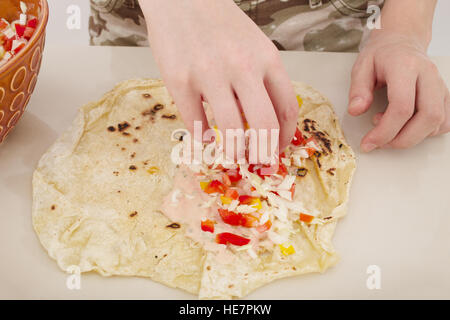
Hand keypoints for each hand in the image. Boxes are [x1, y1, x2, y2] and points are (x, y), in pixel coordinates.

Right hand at [139, 0, 297, 156]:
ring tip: (233, 157)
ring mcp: (209, 74)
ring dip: (234, 152)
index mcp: (267, 58)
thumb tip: (262, 123)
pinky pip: (195, 123)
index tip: (279, 148)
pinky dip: (202, 138)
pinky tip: (206, 138)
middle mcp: (242, 67)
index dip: (285, 136)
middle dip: (264, 153)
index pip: (287, 108)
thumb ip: (262, 80)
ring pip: (230, 130)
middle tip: (260, 164)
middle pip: (264, 125)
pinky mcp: (179, 80)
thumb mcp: (254, 44)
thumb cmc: (220, 23)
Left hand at [348, 31, 449, 151]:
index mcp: (405, 66)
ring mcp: (440, 85)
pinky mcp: (444, 95)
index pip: (402, 106)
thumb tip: (356, 111)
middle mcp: (428, 75)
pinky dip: (425, 132)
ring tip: (389, 130)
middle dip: (402, 139)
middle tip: (380, 143)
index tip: (369, 142)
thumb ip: (358, 90)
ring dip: (412, 137)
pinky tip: (406, 127)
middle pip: (428, 117)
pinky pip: (444, 121)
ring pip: (438, 121)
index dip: (385, 131)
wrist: (401, 41)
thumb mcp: (361, 67)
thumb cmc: (381, 55)